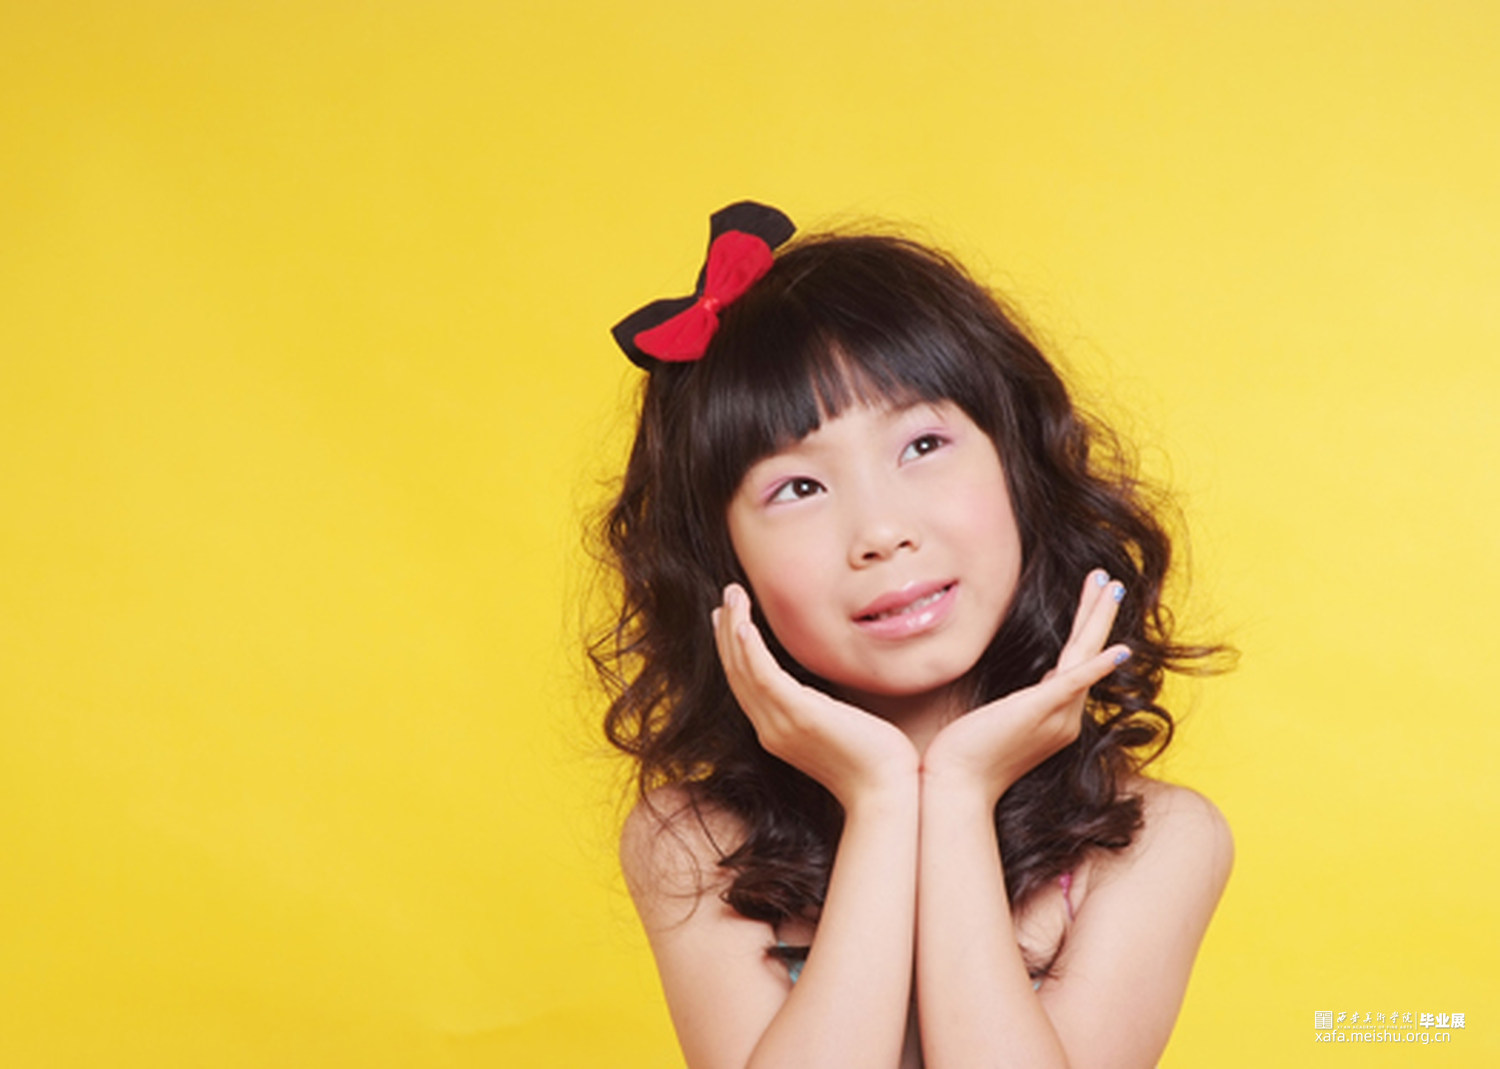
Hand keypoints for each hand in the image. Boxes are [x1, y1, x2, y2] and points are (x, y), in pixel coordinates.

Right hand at [713, 584, 919, 809]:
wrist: (885, 792)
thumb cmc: (873, 761)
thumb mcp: (838, 728)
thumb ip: (822, 709)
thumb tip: (825, 691)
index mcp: (778, 731)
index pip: (746, 684)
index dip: (734, 649)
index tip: (728, 619)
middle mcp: (771, 729)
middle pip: (738, 673)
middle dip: (728, 631)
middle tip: (727, 595)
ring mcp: (781, 725)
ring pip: (745, 670)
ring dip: (735, 628)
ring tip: (732, 594)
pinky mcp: (799, 716)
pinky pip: (764, 677)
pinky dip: (750, 650)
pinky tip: (743, 625)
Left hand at [923, 570, 1130, 803]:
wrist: (956, 786)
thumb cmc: (967, 755)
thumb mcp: (1002, 719)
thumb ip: (1024, 702)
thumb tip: (1036, 683)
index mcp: (1056, 715)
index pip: (1077, 663)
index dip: (1086, 629)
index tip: (1093, 599)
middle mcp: (1065, 717)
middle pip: (1088, 654)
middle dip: (1098, 614)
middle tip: (1111, 581)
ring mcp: (1055, 716)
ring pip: (1083, 657)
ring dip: (1097, 619)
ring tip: (1109, 586)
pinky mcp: (1038, 713)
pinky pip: (1073, 684)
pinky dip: (1096, 666)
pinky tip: (1118, 650)